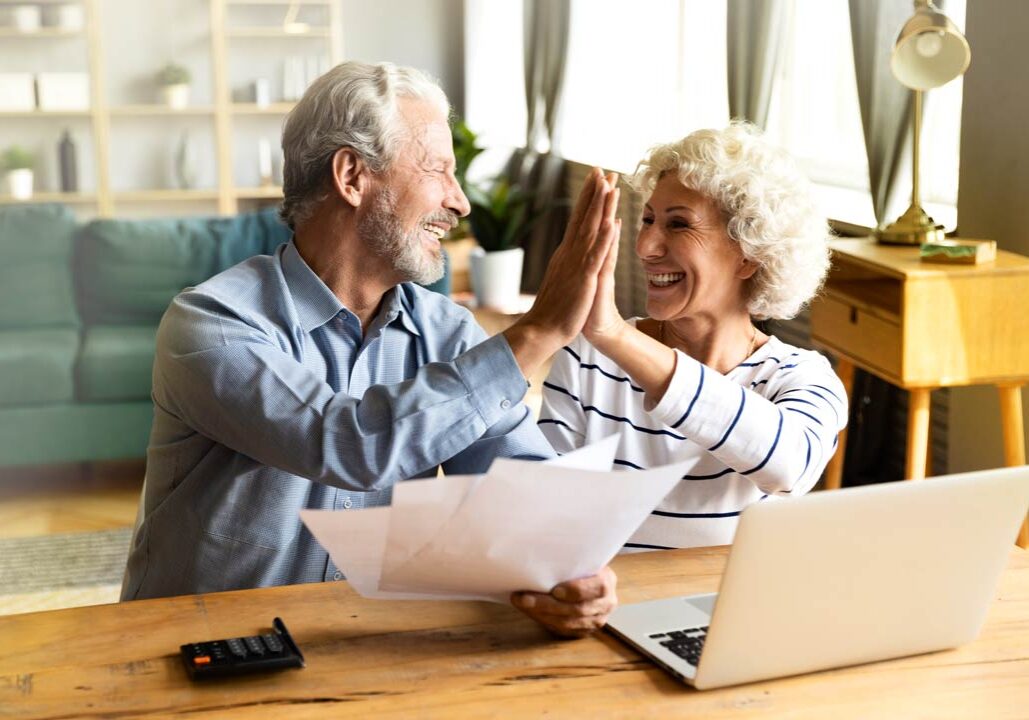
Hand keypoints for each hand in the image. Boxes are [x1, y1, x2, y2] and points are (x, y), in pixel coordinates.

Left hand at [510, 566, 617, 637]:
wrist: (588, 579)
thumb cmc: (580, 565)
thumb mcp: (581, 558)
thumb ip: (569, 559)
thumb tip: (540, 551)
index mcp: (607, 581)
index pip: (597, 588)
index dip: (576, 590)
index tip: (555, 590)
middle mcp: (606, 603)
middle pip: (577, 609)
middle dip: (547, 605)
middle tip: (524, 598)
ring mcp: (597, 620)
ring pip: (568, 623)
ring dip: (541, 614)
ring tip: (521, 604)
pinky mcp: (584, 631)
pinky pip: (563, 631)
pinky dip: (544, 621)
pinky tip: (530, 612)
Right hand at [514, 168, 618, 348]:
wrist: (542, 329)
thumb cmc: (554, 309)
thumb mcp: (563, 279)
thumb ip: (568, 262)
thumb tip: (571, 250)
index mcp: (566, 253)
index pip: (578, 219)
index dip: (588, 198)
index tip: (596, 178)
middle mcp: (569, 253)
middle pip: (584, 217)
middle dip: (594, 192)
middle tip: (602, 169)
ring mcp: (576, 264)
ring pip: (590, 230)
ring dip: (600, 207)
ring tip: (609, 186)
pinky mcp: (584, 279)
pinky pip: (595, 256)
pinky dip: (603, 239)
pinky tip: (611, 223)